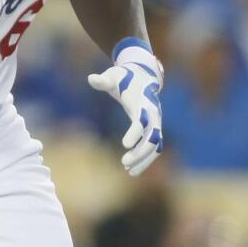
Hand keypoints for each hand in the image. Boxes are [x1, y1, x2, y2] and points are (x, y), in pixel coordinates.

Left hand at [88, 41, 163, 176]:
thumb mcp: (112, 76)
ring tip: (129, 171)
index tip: (124, 145)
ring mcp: (156, 122)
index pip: (142, 120)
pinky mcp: (154, 128)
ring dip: (144, 159)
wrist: (144, 75)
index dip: (135, 133)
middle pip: (152, 136)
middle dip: (141, 151)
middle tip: (124, 162)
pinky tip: (132, 169)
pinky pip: (154, 147)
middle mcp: (153, 113)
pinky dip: (146, 159)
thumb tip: (91, 78)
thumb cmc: (124, 77)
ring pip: (156, 145)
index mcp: (143, 102)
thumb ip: (103, 80)